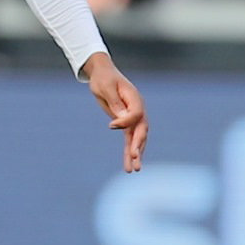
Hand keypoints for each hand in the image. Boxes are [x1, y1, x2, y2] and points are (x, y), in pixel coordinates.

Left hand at [82, 52, 147, 172]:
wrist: (102, 74)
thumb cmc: (103, 78)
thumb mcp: (106, 87)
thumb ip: (115, 102)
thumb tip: (121, 118)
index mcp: (134, 98)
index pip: (136, 114)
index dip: (126, 121)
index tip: (111, 126)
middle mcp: (137, 109)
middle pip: (142, 129)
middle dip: (138, 144)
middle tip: (135, 157)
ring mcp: (133, 117)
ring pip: (137, 138)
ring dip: (136, 153)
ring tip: (134, 170)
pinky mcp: (126, 123)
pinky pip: (129, 139)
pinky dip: (129, 151)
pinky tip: (128, 166)